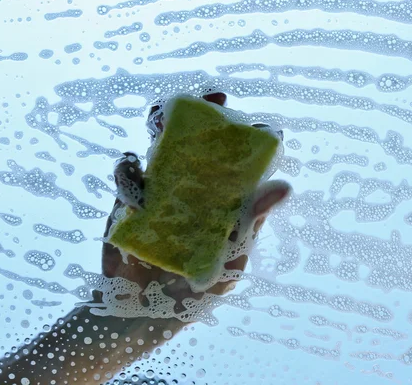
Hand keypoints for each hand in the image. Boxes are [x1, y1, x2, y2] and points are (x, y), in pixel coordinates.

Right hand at [100, 92, 246, 312]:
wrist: (146, 314)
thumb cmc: (197, 290)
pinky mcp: (129, 198)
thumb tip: (284, 186)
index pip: (238, 160)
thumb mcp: (231, 256)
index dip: (248, 136)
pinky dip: (129, 174)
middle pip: (198, 139)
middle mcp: (195, 187)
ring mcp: (161, 188)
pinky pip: (127, 172)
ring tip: (161, 119)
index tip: (259, 123)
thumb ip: (251, 222)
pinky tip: (138, 196)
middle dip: (202, 112)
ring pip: (160, 142)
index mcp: (224, 199)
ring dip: (161, 122)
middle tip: (212, 97)